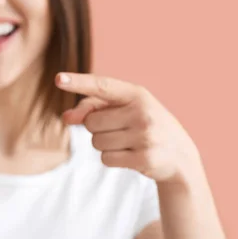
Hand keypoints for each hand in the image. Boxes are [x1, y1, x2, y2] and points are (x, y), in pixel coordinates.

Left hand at [56, 72, 201, 184]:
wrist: (179, 155)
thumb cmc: (144, 126)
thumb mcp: (125, 109)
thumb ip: (93, 107)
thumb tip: (66, 117)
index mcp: (137, 94)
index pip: (102, 86)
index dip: (79, 82)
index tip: (58, 79)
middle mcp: (142, 112)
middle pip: (91, 122)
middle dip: (98, 130)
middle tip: (120, 131)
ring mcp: (145, 135)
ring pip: (96, 142)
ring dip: (105, 146)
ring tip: (127, 143)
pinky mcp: (144, 158)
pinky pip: (106, 159)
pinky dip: (112, 159)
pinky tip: (130, 155)